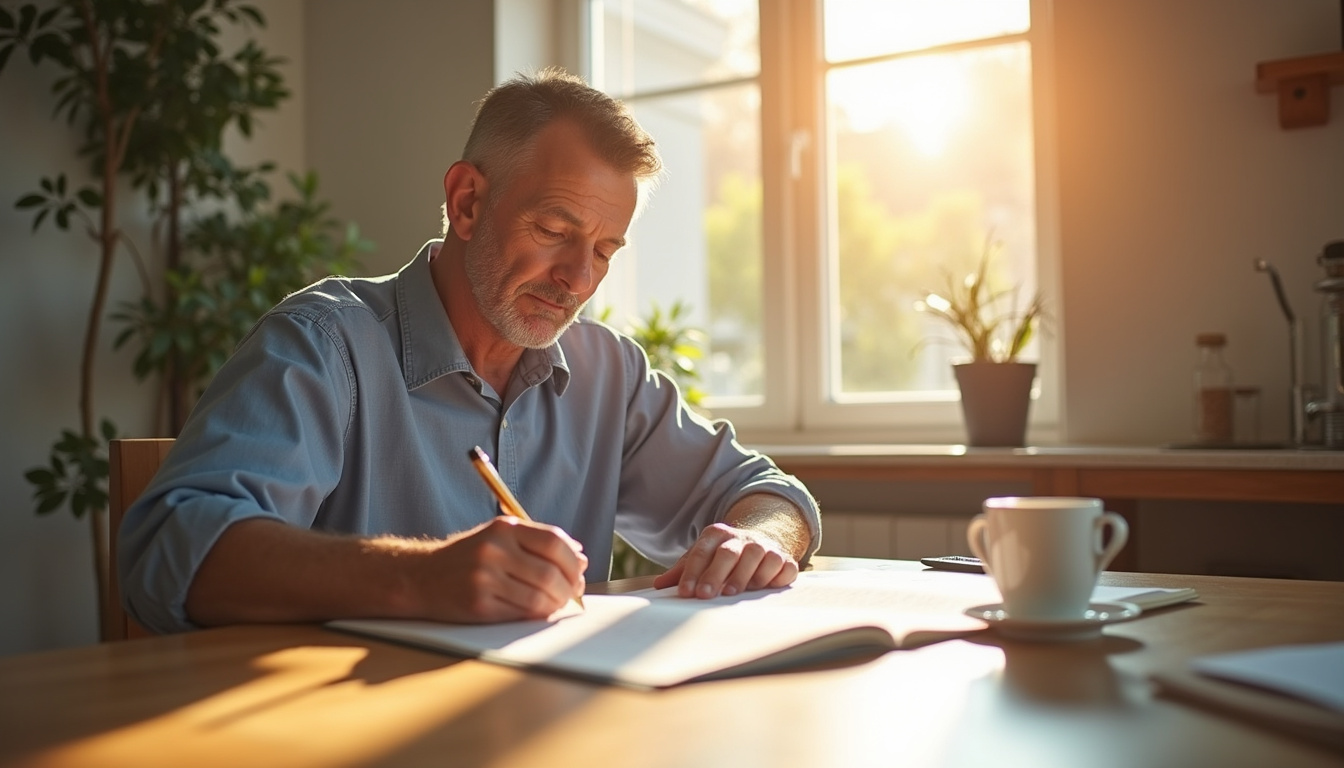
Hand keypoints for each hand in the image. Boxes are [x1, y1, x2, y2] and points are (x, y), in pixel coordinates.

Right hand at [421, 516, 587, 622]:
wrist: (421, 577)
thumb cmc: (468, 557)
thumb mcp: (499, 537)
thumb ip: (538, 542)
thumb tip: (580, 556)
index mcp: (503, 528)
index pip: (554, 542)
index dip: (573, 561)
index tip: (579, 573)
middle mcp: (493, 550)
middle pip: (550, 573)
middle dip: (569, 588)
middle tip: (572, 594)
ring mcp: (484, 578)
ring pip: (539, 597)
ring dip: (555, 605)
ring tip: (555, 604)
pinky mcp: (479, 605)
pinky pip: (521, 613)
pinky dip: (536, 615)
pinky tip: (536, 611)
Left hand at [652, 522, 798, 598]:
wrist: (762, 541)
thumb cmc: (725, 556)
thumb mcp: (703, 557)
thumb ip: (683, 571)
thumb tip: (659, 585)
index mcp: (717, 535)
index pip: (701, 552)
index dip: (692, 572)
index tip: (685, 592)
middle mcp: (742, 538)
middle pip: (728, 553)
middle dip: (715, 574)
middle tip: (704, 595)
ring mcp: (765, 547)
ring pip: (757, 556)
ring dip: (744, 575)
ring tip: (731, 593)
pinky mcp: (784, 559)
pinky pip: (782, 566)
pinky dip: (774, 576)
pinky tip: (762, 588)